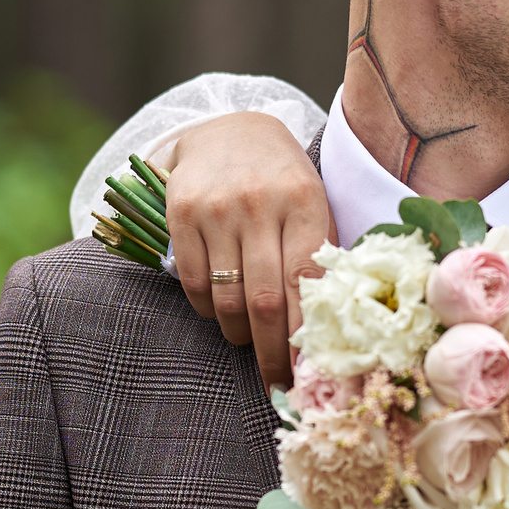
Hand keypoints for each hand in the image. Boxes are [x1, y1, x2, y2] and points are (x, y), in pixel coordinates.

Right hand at [163, 111, 336, 388]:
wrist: (230, 129)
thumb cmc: (282, 179)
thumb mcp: (313, 204)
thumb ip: (319, 254)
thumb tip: (327, 329)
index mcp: (304, 201)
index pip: (306, 283)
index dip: (305, 336)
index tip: (309, 373)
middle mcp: (259, 203)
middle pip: (265, 300)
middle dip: (271, 352)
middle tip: (276, 379)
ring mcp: (216, 208)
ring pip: (227, 298)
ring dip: (238, 332)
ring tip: (247, 339)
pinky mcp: (180, 212)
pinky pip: (194, 282)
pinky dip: (208, 308)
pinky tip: (220, 308)